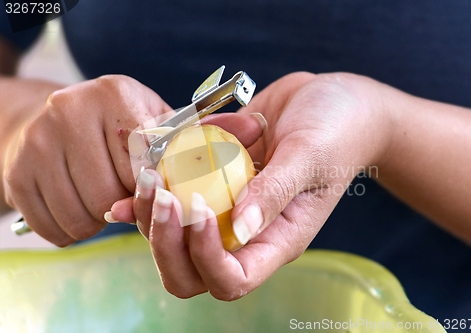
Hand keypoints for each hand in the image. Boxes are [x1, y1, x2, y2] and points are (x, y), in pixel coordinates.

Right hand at [3, 75, 172, 245]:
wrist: (48, 121)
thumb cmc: (114, 126)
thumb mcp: (150, 119)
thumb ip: (179, 146)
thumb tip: (200, 177)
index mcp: (115, 94)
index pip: (144, 160)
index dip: (153, 186)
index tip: (155, 189)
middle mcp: (69, 111)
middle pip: (110, 195)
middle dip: (123, 206)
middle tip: (124, 196)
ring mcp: (37, 143)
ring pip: (82, 218)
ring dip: (99, 222)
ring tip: (101, 200)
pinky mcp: (15, 175)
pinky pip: (55, 230)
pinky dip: (72, 231)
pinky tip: (77, 207)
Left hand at [124, 72, 390, 299]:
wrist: (329, 100)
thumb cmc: (336, 129)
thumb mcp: (310, 156)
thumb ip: (275, 192)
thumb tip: (239, 230)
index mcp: (278, 238)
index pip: (233, 278)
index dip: (205, 256)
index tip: (198, 209)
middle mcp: (247, 232)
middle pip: (191, 270)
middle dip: (165, 242)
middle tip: (161, 196)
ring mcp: (227, 207)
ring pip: (173, 239)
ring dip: (150, 214)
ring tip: (146, 175)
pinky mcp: (213, 181)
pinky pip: (173, 200)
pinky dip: (148, 194)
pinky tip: (133, 178)